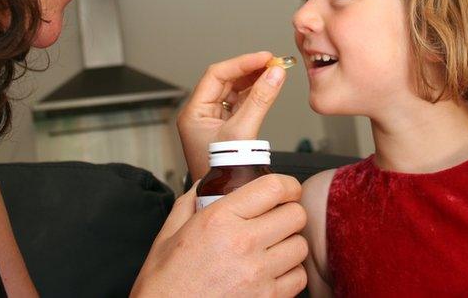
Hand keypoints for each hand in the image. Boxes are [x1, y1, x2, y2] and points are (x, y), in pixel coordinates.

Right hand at [130, 175, 308, 296]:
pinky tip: (273, 271)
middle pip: (296, 215)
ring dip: (290, 243)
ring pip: (300, 245)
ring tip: (273, 247)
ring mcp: (257, 273)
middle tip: (277, 219)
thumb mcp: (168, 234)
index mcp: (219, 219)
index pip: (274, 187)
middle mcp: (242, 243)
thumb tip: (205, 185)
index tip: (286, 190)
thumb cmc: (166, 283)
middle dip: (289, 213)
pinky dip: (291, 272)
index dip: (287, 185)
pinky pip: (299, 277)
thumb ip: (189, 203)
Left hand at [177, 51, 287, 180]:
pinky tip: (268, 87)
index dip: (242, 63)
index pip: (217, 75)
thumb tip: (275, 74)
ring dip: (254, 81)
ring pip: (234, 91)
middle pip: (226, 81)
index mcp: (194, 112)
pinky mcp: (227, 129)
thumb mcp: (241, 132)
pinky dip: (255, 95)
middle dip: (250, 70)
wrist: (224, 200)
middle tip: (273, 63)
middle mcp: (201, 114)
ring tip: (275, 72)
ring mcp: (214, 121)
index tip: (264, 58)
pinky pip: (241, 104)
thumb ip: (260, 100)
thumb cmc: (223, 174)